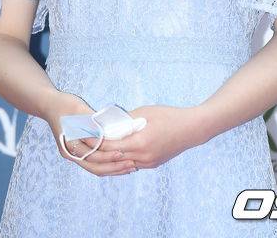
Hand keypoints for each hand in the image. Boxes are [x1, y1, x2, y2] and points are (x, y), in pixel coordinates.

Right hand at [46, 94, 136, 176]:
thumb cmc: (64, 104)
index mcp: (70, 142)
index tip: (123, 152)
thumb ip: (92, 121)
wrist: (49, 104)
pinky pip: (93, 163)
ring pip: (94, 168)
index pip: (92, 154)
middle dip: (114, 166)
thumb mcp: (79, 109)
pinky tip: (119, 163)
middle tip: (131, 164)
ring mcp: (73, 154)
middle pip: (94, 166)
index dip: (108, 155)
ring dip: (112, 169)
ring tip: (129, 167)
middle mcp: (70, 152)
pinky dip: (106, 164)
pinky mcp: (78, 151)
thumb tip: (109, 131)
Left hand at [82, 104, 205, 170]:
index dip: (95, 142)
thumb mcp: (145, 112)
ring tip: (97, 148)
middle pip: (113, 158)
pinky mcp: (153, 164)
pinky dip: (122, 158)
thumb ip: (126, 119)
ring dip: (109, 157)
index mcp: (139, 143)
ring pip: (122, 163)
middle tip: (86, 143)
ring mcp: (148, 163)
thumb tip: (110, 122)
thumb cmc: (169, 116)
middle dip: (98, 151)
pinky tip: (115, 152)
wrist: (192, 129)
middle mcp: (142, 157)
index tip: (84, 135)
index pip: (109, 147)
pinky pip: (132, 163)